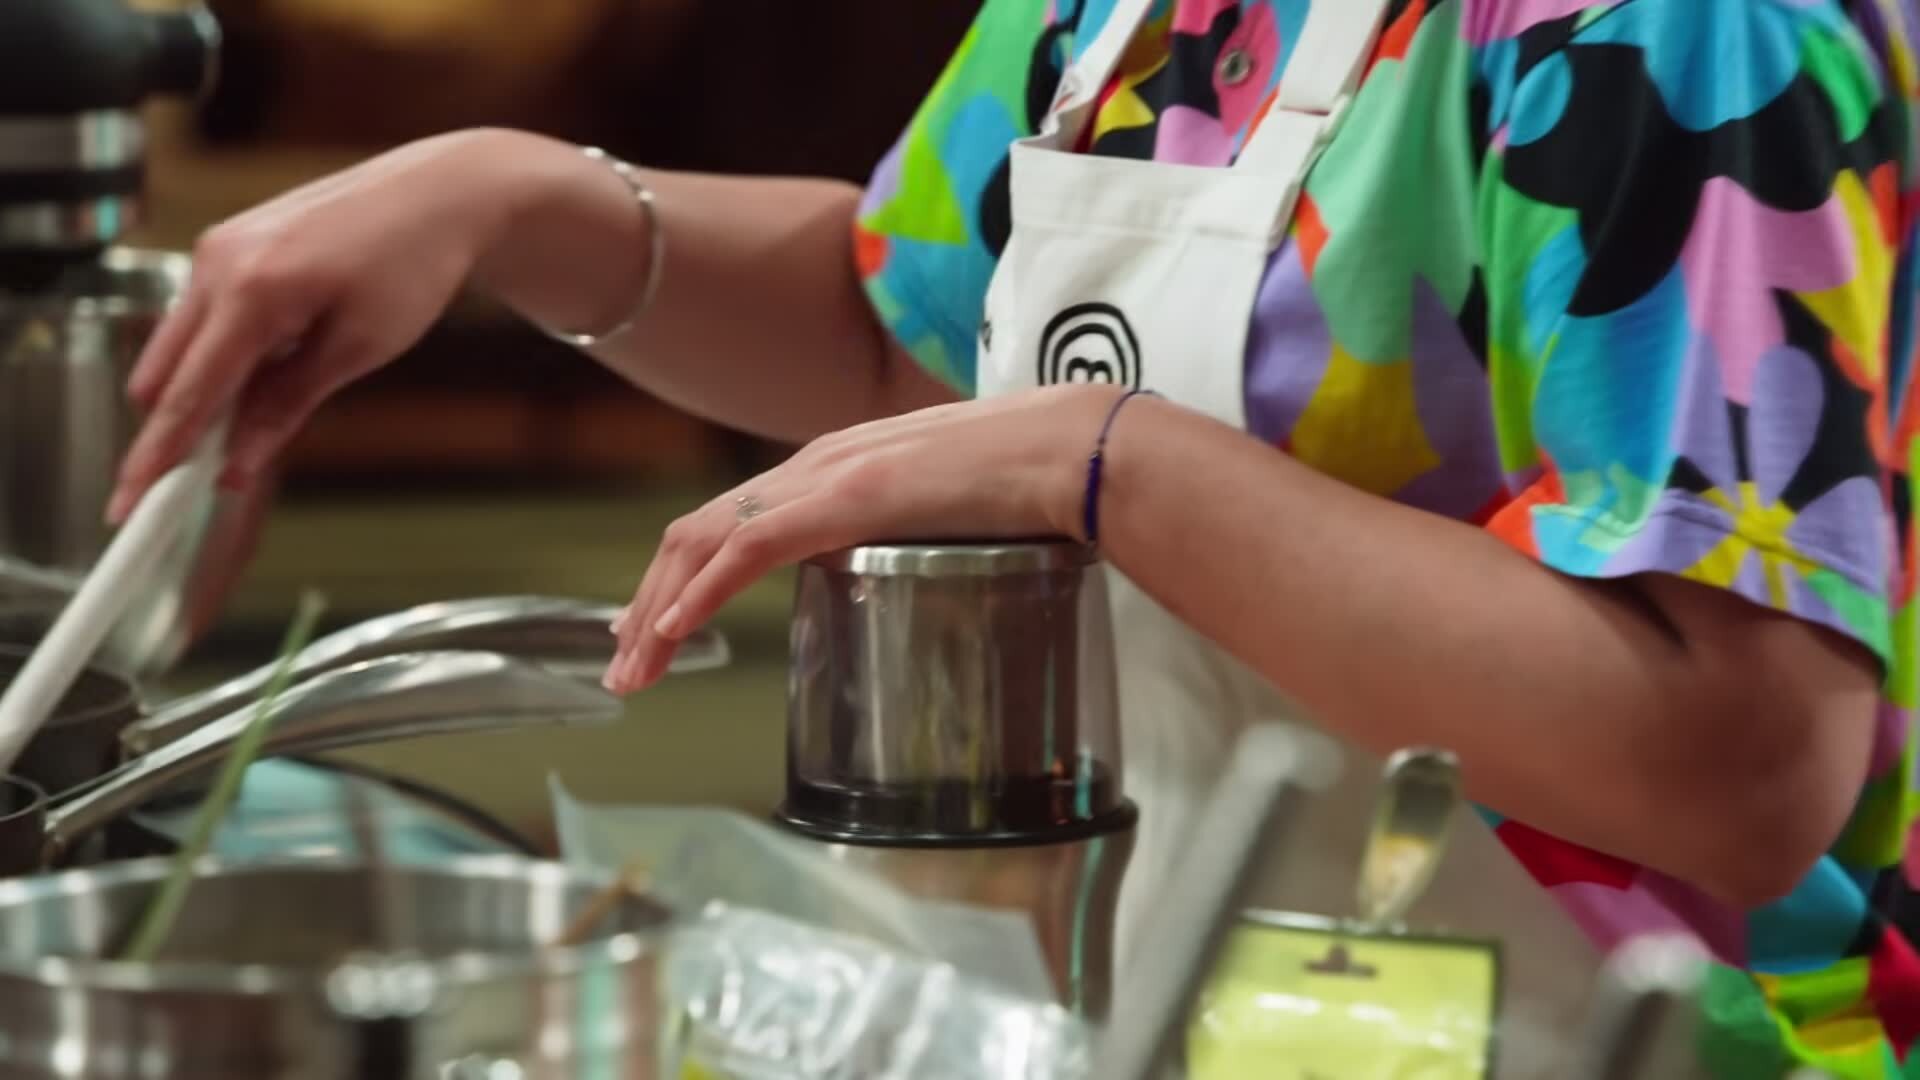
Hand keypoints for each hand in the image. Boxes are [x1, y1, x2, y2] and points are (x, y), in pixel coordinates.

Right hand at [108, 129, 561, 521]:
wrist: (436, 195)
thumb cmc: (412, 265)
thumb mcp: (359, 347)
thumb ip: (287, 405)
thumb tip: (235, 463)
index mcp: (251, 290)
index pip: (187, 394)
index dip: (157, 456)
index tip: (127, 502)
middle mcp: (217, 262)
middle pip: (160, 372)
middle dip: (171, 429)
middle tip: (197, 479)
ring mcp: (216, 248)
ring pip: (176, 345)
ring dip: (200, 392)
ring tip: (254, 421)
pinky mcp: (227, 245)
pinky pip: (201, 317)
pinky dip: (218, 357)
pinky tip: (268, 370)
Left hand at [602, 383, 1121, 692]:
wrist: (1070, 449)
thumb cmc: (1025, 484)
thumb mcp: (941, 516)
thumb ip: (905, 537)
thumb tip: (899, 577)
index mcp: (834, 469)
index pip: (729, 521)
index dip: (678, 577)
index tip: (654, 630)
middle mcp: (814, 465)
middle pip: (697, 532)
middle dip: (647, 602)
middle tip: (622, 665)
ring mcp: (828, 477)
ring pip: (704, 541)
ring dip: (656, 609)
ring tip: (631, 667)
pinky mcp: (848, 497)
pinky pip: (749, 547)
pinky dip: (699, 591)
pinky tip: (672, 630)